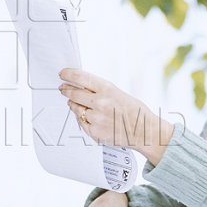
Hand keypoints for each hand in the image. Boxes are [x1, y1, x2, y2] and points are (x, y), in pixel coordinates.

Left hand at [59, 68, 173, 163]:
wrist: (144, 132)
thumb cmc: (135, 111)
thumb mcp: (118, 93)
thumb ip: (99, 90)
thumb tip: (81, 86)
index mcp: (107, 89)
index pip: (81, 77)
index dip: (68, 74)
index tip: (62, 73)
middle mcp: (100, 103)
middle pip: (74, 93)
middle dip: (66, 90)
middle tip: (62, 88)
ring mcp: (96, 118)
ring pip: (76, 109)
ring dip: (73, 104)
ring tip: (73, 102)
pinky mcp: (94, 132)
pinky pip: (81, 122)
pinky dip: (82, 118)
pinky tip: (87, 116)